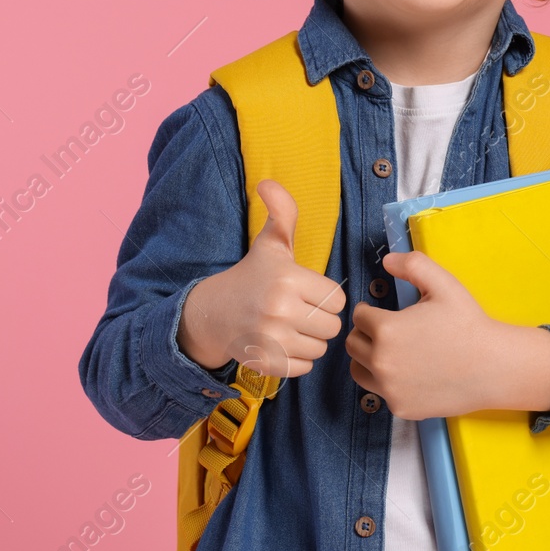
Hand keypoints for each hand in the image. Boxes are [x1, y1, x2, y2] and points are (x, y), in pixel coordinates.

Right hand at [177, 179, 345, 378]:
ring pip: (320, 349)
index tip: (307, 293)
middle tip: (300, 312)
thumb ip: (282, 212)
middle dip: (320, 321)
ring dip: (310, 341)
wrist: (212, 314)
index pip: (336, 299)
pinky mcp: (266, 363)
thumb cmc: (251, 277)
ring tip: (291, 328)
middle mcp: (280, 310)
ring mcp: (271, 340)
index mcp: (288, 279)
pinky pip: (304, 368)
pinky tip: (282, 345)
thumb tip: (268, 182)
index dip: (325, 297)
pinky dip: (297, 361)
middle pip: (332, 327)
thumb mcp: (270, 244)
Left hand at [345, 250, 549, 420]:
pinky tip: (408, 373)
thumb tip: (386, 260)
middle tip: (386, 331)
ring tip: (390, 351)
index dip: (371, 311)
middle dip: (365, 333)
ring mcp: (389, 389)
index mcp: (386, 330)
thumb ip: (412, 265)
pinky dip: (387, 382)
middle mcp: (380, 362)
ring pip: (358, 370)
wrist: (493, 367)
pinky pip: (379, 392)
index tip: (383, 312)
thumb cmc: (468, 324)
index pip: (359, 316)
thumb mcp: (443, 284)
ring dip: (367, 358)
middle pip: (352, 343)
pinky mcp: (400, 408)